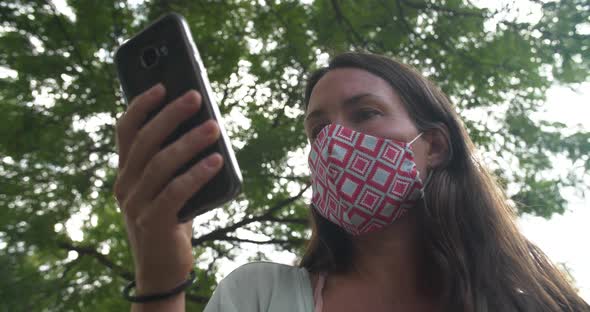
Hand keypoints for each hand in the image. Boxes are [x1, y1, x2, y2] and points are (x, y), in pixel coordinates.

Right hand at [113, 84, 223, 293]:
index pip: (125, 131)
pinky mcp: (154, 222)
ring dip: (189, 142)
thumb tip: (205, 126)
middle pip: (145, 141)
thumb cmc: (170, 219)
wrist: (162, 268)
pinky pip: (175, 192)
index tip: (162, 86)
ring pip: (160, 164)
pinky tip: (216, 161)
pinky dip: (196, 174)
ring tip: (214, 127)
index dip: (141, 106)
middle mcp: (125, 185)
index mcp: (126, 172)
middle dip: (171, 115)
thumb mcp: (167, 186)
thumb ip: (175, 162)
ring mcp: (136, 205)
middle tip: (196, 97)